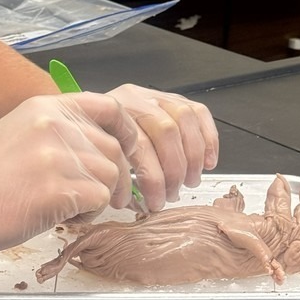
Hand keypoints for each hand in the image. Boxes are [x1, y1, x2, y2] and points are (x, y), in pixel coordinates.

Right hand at [0, 93, 139, 262]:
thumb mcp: (22, 132)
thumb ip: (61, 131)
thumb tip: (105, 146)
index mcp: (46, 106)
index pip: (109, 105)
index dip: (128, 130)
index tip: (130, 150)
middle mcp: (55, 124)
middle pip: (113, 149)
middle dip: (114, 177)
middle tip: (99, 198)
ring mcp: (57, 155)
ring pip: (110, 176)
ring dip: (99, 198)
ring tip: (69, 207)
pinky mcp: (59, 188)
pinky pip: (99, 200)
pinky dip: (89, 215)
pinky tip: (63, 216)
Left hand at [105, 84, 218, 209]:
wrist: (91, 119)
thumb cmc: (99, 145)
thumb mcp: (99, 160)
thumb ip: (116, 178)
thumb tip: (136, 203)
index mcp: (112, 115)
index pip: (140, 145)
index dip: (153, 179)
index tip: (155, 202)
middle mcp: (134, 99)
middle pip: (166, 131)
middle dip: (175, 169)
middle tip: (172, 194)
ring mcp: (156, 96)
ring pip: (185, 119)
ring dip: (193, 156)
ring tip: (190, 180)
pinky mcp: (173, 98)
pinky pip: (199, 112)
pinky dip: (208, 139)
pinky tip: (208, 161)